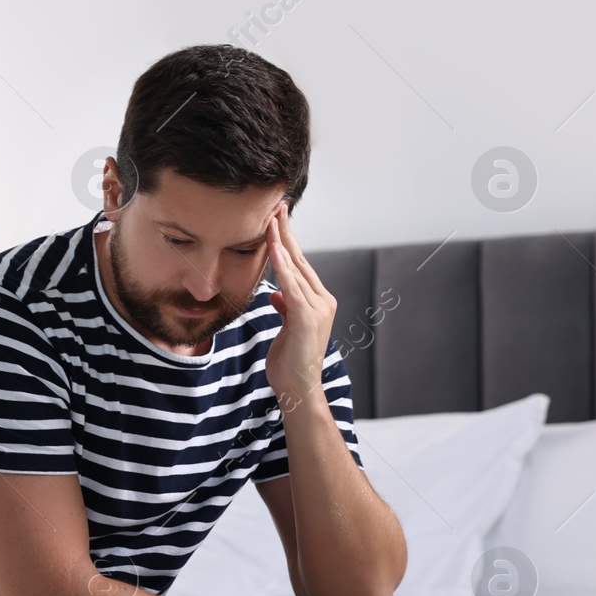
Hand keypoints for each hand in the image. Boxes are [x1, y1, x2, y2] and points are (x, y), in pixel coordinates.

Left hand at [264, 205, 335, 406]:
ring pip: (297, 267)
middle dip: (286, 232)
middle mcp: (323, 300)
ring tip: (272, 218)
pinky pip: (292, 285)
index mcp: (317, 301)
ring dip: (283, 242)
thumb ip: (285, 308)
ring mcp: (318, 308)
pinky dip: (283, 266)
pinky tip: (274, 249)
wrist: (299, 388)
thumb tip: (277, 295)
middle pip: (301, 259)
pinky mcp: (307, 317)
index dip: (288, 242)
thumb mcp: (286, 329)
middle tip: (276, 207)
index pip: (300, 264)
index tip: (276, 219)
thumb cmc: (290, 361)